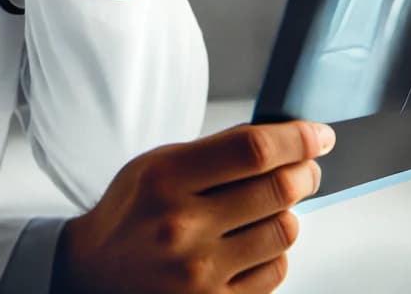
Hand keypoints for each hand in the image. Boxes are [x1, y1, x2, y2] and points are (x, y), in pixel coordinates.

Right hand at [56, 120, 334, 293]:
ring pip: (284, 232)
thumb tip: (278, 137)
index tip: (317, 136)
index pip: (252, 150)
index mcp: (166, 179)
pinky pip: (274, 273)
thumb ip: (212, 151)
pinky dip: (273, 254)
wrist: (93, 274)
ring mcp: (199, 272)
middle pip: (278, 190)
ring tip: (267, 210)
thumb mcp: (155, 166)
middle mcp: (182, 227)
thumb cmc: (129, 216)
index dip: (297, 139)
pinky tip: (251, 246)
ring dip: (286, 215)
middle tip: (305, 169)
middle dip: (304, 173)